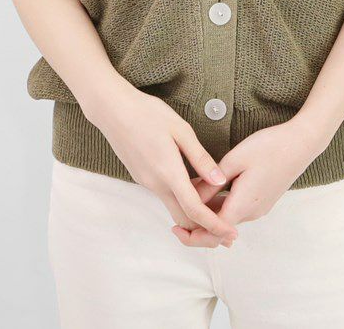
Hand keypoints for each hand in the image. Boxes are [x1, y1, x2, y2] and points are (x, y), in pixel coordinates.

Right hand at [86, 81, 238, 246]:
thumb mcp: (180, 130)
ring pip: (174, 207)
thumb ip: (200, 157)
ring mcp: (146, 182)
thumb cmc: (147, 113)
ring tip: (217, 201)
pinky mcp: (141, 176)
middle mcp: (155, 184)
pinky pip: (165, 195)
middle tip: (229, 222)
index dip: (215, 225)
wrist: (112, 110)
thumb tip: (220, 180)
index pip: (194, 210)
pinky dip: (183, 198)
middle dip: (206, 227)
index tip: (232, 233)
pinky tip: (196, 184)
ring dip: (195, 211)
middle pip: (183, 218)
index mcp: (168, 172)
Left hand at [171, 116, 329, 248]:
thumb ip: (211, 182)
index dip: (192, 234)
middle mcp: (252, 212)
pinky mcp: (263, 199)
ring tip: (190, 191)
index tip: (174, 228)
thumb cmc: (268, 147)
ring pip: (228, 217)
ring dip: (209, 211)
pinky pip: (237, 209)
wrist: (301, 143)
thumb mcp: (235, 160)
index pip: (212, 232)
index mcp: (243, 205)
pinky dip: (221, 204)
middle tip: (177, 204)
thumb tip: (191, 197)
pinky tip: (210, 188)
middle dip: (197, 222)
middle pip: (219, 228)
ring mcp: (259, 207)